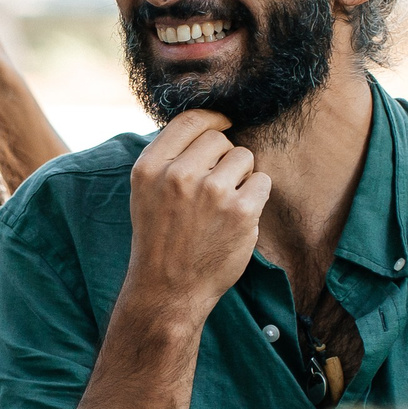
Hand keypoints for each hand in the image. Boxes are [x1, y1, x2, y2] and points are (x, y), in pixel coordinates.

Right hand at [118, 108, 268, 326]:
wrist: (168, 290)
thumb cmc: (160, 239)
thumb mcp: (145, 192)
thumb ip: (168, 158)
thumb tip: (206, 124)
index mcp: (150, 168)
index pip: (189, 121)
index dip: (213, 118)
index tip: (224, 123)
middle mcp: (177, 175)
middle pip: (220, 138)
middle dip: (224, 157)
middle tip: (215, 187)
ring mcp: (211, 193)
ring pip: (244, 157)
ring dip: (241, 176)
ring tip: (223, 204)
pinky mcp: (241, 212)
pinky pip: (262, 181)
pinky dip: (255, 196)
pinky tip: (238, 216)